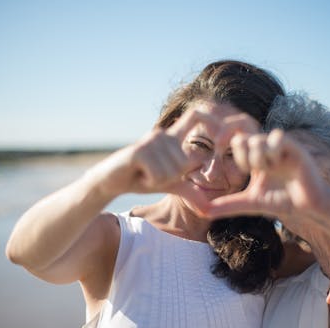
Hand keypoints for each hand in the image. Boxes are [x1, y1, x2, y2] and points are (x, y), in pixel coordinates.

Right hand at [87, 109, 221, 198]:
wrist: (110, 181)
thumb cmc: (141, 179)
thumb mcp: (170, 185)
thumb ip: (190, 190)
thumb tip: (209, 208)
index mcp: (173, 138)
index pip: (196, 116)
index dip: (211, 119)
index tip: (220, 133)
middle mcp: (164, 134)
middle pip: (185, 163)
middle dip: (171, 178)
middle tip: (152, 174)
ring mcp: (151, 140)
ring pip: (172, 172)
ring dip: (158, 181)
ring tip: (143, 173)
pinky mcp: (140, 150)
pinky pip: (159, 175)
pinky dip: (150, 182)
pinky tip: (137, 174)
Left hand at [208, 129, 329, 223]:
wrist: (309, 206)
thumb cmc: (283, 201)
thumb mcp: (250, 203)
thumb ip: (228, 205)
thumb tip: (203, 212)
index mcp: (256, 157)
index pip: (237, 141)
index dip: (231, 150)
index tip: (238, 167)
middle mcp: (267, 149)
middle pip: (244, 138)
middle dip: (244, 157)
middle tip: (253, 171)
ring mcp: (281, 147)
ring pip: (258, 140)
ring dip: (259, 159)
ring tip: (270, 170)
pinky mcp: (295, 148)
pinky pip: (278, 138)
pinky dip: (273, 151)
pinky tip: (278, 164)